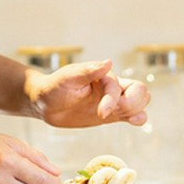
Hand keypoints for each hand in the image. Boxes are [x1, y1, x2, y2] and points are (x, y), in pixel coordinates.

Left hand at [27, 59, 149, 127]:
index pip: (117, 87)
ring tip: (130, 118)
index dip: (112, 100)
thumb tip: (108, 62)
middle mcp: (110, 87)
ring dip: (138, 109)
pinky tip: (134, 121)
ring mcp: (112, 101)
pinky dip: (137, 118)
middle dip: (134, 102)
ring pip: (139, 102)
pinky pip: (131, 115)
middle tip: (117, 112)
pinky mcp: (110, 115)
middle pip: (139, 90)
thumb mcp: (67, 78)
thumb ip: (87, 71)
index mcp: (101, 76)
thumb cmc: (53, 87)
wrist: (44, 103)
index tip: (101, 113)